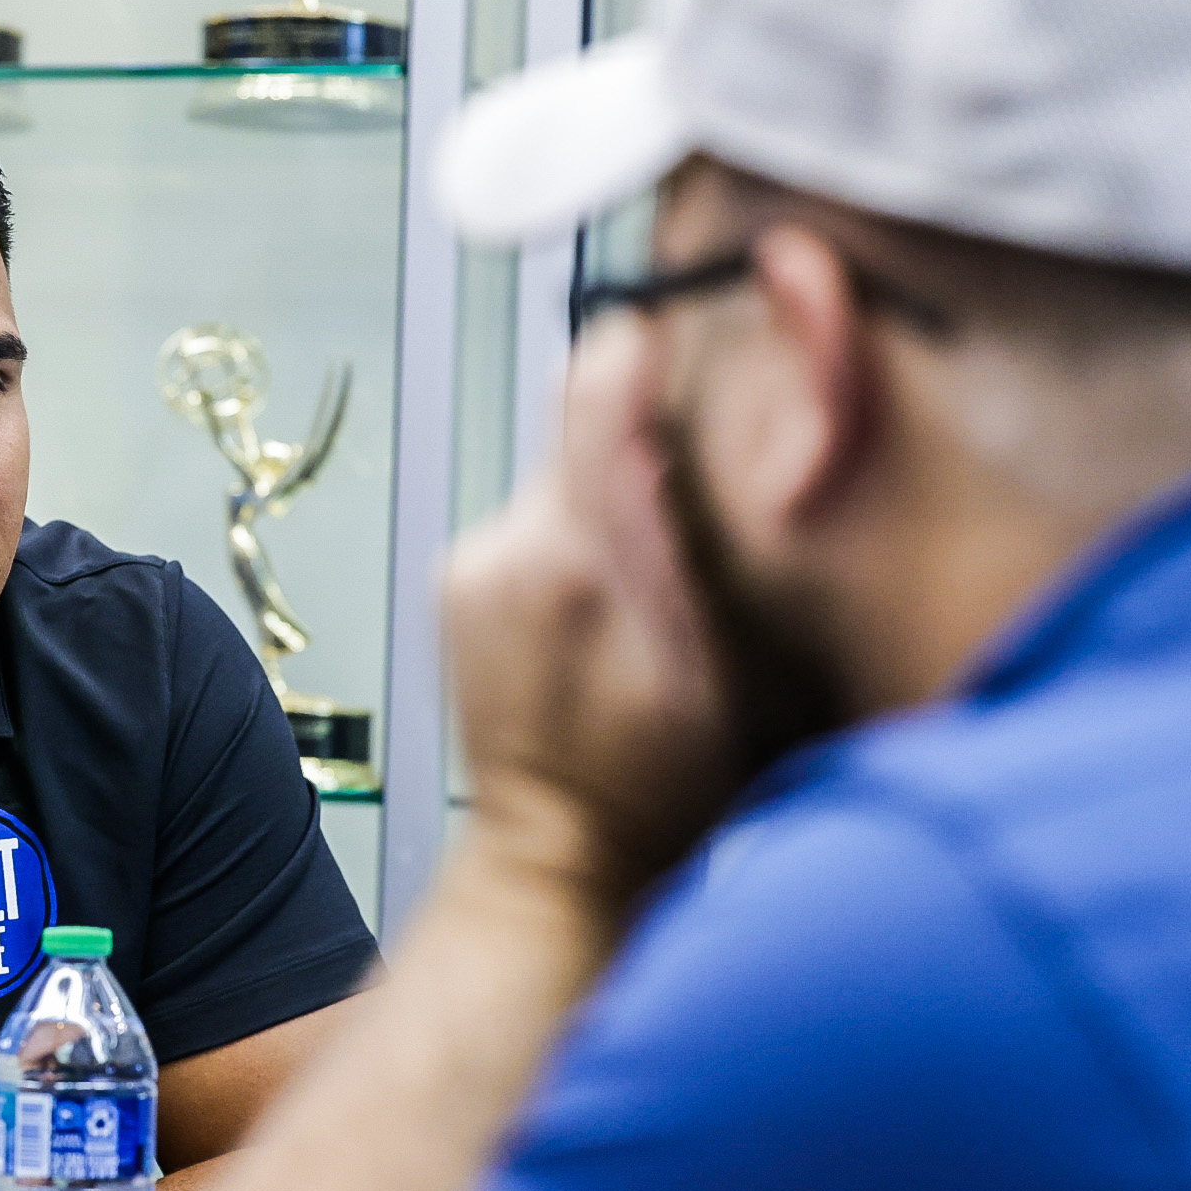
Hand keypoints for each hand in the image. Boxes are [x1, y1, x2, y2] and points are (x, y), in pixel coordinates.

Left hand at [443, 313, 740, 898]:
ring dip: (605, 506)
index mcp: (590, 564)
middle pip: (583, 432)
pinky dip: (566, 544)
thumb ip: (718, 544)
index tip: (679, 333)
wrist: (556, 857)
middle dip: (642, 453)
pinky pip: (528, 524)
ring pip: (558, 480)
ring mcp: (473, 566)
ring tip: (647, 586)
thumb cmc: (660, 790)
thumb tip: (733, 433)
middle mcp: (513, 551)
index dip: (645, 349)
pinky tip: (596, 612)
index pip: (600, 387)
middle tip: (694, 512)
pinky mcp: (456, 580)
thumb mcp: (734, 674)